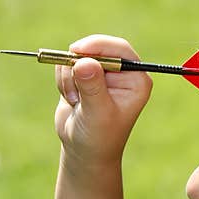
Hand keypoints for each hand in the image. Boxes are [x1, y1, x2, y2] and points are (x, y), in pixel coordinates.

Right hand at [54, 34, 152, 171]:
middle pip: (96, 48)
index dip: (98, 46)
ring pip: (76, 56)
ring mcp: (101, 73)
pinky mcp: (83, 76)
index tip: (77, 51)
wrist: (84, 152)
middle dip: (78, 66)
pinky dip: (63, 80)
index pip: (120, 50)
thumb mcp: (97, 113)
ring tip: (77, 102)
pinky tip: (72, 100)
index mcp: (136, 80)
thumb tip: (84, 61)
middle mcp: (121, 73)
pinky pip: (66, 64)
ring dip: (69, 77)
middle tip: (73, 88)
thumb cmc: (99, 137)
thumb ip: (92, 87)